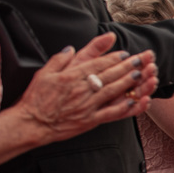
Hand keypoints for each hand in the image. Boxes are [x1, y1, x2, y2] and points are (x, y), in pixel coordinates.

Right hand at [16, 34, 157, 141]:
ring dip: (129, 83)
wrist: (32, 124)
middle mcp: (81, 90)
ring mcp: (87, 106)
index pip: (96, 64)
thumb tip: (71, 48)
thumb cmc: (36, 98)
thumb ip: (59, 59)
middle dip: (127, 67)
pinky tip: (135, 101)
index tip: (125, 54)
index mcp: (71, 77)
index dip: (113, 58)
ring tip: (141, 75)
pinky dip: (124, 107)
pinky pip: (111, 114)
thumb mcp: (43, 73)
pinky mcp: (90, 120)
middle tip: (140, 60)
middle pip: (108, 75)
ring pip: (113, 92)